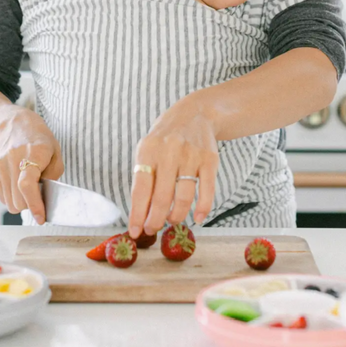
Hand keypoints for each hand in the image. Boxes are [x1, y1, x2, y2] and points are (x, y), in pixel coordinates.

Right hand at [0, 106, 63, 223]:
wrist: (14, 125)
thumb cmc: (39, 141)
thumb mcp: (56, 153)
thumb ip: (54, 175)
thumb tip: (45, 198)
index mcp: (34, 151)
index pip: (27, 184)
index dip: (34, 204)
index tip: (41, 218)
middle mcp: (12, 157)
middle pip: (18, 200)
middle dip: (30, 204)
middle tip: (38, 193)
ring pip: (9, 202)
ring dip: (20, 200)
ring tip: (27, 183)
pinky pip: (1, 197)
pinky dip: (11, 194)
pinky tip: (16, 179)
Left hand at [128, 96, 218, 238]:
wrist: (195, 114)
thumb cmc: (166, 138)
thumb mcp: (148, 150)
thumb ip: (144, 178)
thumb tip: (141, 215)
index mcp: (148, 150)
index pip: (140, 189)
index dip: (137, 214)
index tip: (135, 232)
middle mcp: (169, 151)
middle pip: (161, 197)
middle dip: (155, 220)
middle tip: (153, 229)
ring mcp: (191, 155)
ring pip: (183, 197)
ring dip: (176, 216)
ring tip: (172, 220)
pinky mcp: (210, 159)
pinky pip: (207, 190)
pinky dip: (202, 209)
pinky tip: (198, 218)